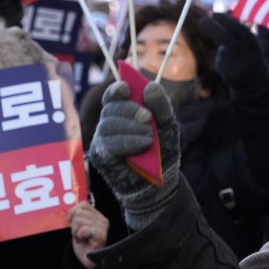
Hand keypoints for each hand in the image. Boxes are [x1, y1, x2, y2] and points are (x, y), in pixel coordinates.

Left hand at [68, 201, 108, 268]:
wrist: (87, 259)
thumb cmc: (83, 243)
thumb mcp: (79, 226)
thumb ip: (79, 216)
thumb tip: (72, 210)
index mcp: (98, 215)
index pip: (83, 204)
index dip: (73, 211)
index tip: (70, 221)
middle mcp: (103, 220)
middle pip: (79, 213)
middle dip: (74, 225)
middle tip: (78, 234)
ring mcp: (103, 227)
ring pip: (79, 220)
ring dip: (76, 231)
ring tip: (81, 238)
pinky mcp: (100, 235)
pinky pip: (83, 229)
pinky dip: (79, 236)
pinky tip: (83, 240)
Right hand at [88, 81, 180, 229]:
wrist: (160, 181)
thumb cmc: (162, 151)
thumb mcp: (168, 125)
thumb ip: (161, 105)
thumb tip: (150, 86)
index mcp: (124, 111)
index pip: (113, 95)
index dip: (116, 89)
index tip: (126, 88)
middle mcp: (110, 122)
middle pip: (110, 108)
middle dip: (129, 109)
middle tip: (147, 118)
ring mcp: (103, 139)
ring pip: (108, 124)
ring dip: (130, 127)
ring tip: (149, 137)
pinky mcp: (101, 155)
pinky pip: (108, 144)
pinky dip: (128, 141)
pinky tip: (144, 145)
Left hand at [199, 14, 268, 100]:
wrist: (255, 78)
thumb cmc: (249, 53)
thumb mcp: (248, 40)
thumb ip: (234, 30)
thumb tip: (214, 16)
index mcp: (249, 40)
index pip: (235, 26)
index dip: (223, 19)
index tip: (213, 14)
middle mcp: (241, 50)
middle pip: (223, 36)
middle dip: (210, 27)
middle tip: (202, 21)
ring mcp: (233, 61)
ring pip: (222, 50)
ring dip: (226, 51)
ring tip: (237, 59)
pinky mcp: (225, 70)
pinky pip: (221, 60)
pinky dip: (225, 61)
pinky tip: (234, 67)